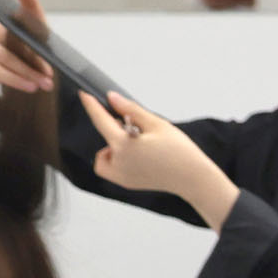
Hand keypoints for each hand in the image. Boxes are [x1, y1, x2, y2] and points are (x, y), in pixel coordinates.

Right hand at [0, 0, 54, 95]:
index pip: (8, 38)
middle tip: (47, 82)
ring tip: (35, 87)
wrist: (31, 59)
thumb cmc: (32, 39)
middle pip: (4, 56)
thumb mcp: (37, 23)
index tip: (46, 67)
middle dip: (28, 71)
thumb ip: (31, 4)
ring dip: (16, 81)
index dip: (30, 55)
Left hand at [78, 93, 239, 231]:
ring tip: (137, 144)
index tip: (85, 94)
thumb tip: (112, 98)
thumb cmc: (179, 151)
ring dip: (113, 147)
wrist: (193, 178)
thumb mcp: (156, 123)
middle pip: (104, 138)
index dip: (92, 105)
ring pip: (103, 157)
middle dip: (114, 129)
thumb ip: (131, 109)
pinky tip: (137, 156)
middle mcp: (119, 162)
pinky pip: (111, 169)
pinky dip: (117, 160)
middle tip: (135, 126)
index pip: (100, 120)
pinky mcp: (128, 183)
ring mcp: (122, 176)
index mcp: (124, 145)